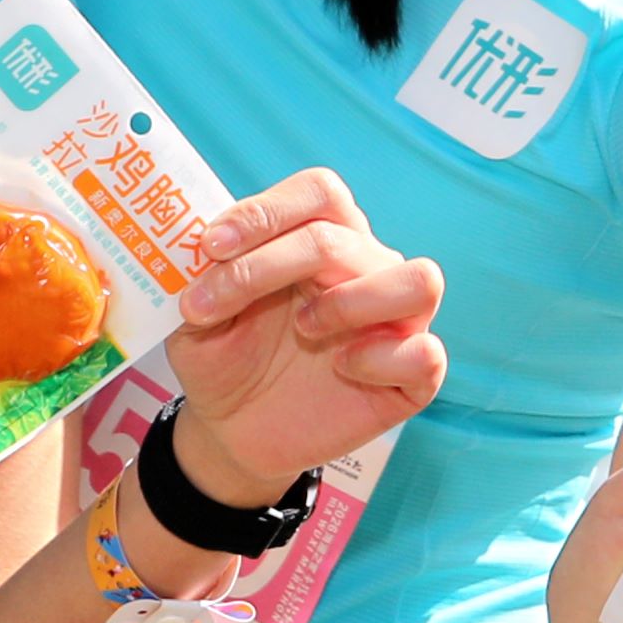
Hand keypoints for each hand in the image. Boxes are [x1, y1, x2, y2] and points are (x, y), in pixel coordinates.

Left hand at [156, 172, 447, 501]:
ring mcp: (397, 322)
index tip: (211, 246)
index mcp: (321, 237)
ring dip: (352, 298)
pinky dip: (381, 357)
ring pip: (420, 280)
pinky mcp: (411, 378)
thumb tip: (200, 243)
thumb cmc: (223, 359)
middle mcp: (367, 268)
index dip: (266, 212)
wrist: (233, 430)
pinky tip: (342, 367)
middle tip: (210, 304)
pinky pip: (425, 354)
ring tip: (305, 326)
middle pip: (340, 237)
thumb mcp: (197, 313)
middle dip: (265, 266)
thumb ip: (203, 272)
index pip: (320, 192)